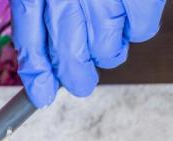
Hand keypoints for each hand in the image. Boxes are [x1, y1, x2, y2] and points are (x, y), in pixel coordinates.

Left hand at [11, 0, 165, 106]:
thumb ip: (39, 11)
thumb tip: (43, 62)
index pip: (31, 42)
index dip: (37, 74)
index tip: (42, 96)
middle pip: (70, 52)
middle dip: (75, 76)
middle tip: (80, 84)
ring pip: (107, 45)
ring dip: (107, 54)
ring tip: (106, 47)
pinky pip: (141, 28)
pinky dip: (136, 31)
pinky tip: (128, 23)